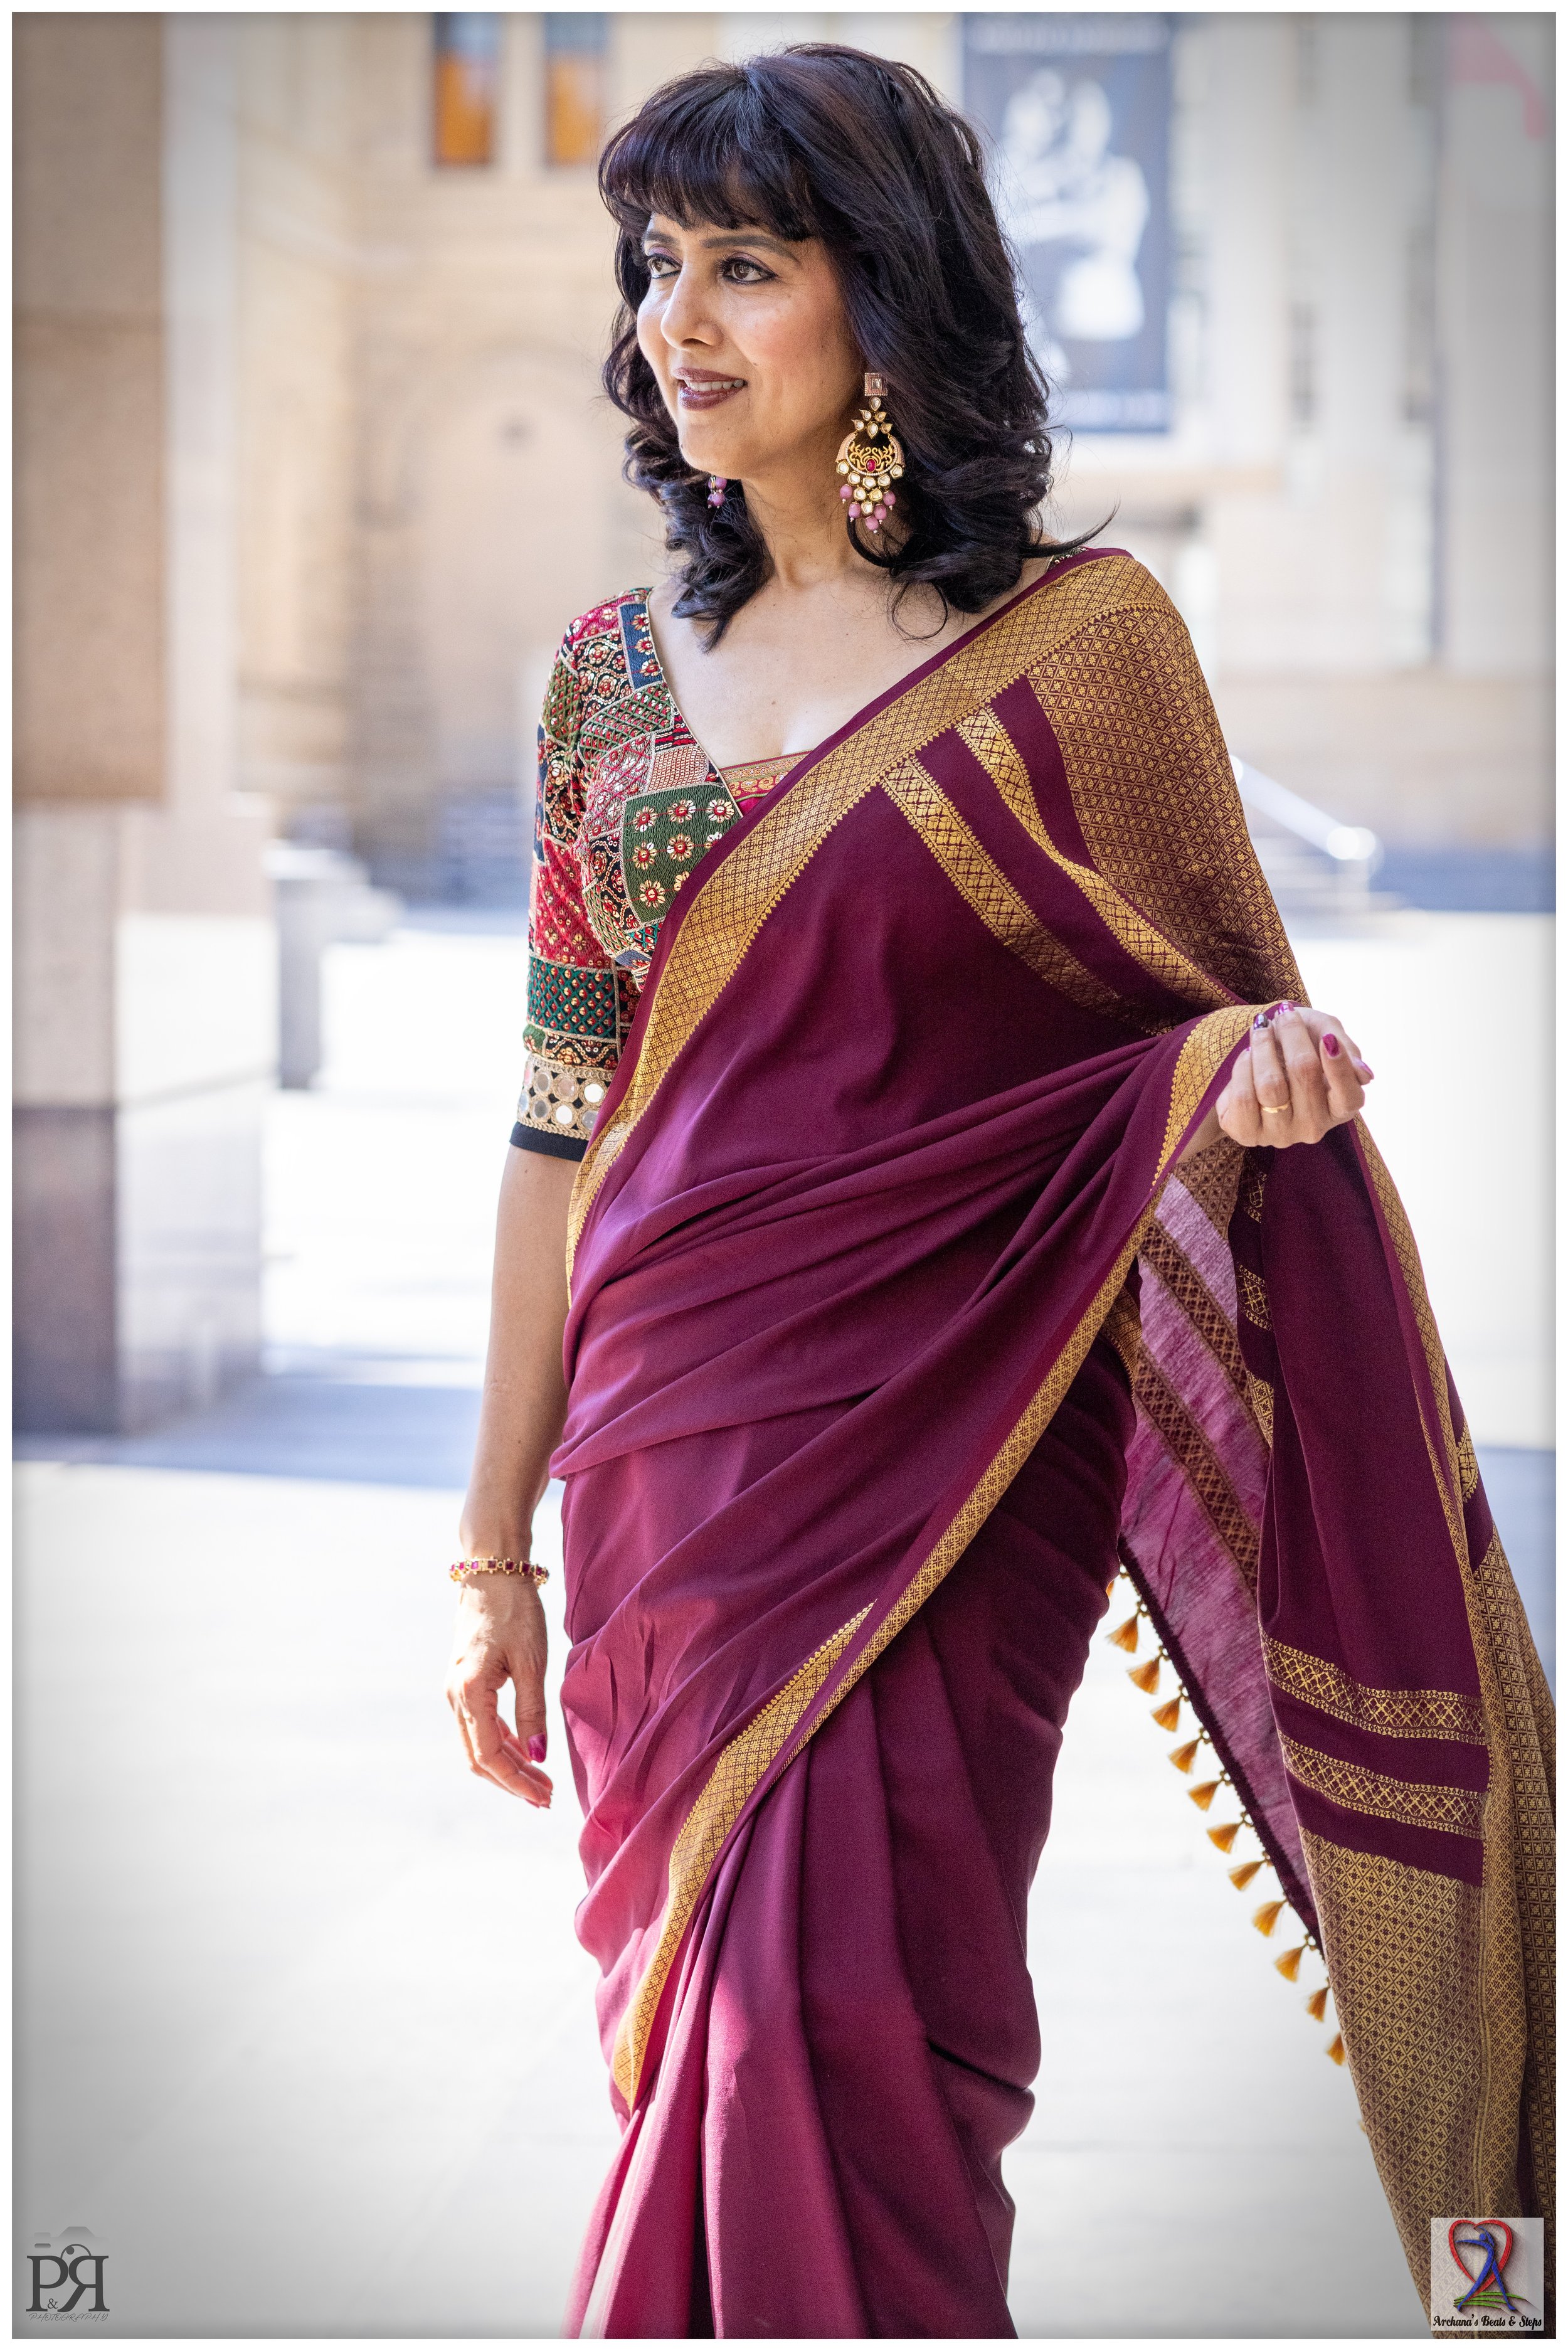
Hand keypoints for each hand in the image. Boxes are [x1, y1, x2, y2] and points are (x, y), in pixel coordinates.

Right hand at [443, 1574, 552, 1806]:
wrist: (492, 1569)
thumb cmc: (515, 1611)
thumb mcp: (532, 1662)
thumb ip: (533, 1711)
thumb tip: (538, 1755)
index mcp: (469, 1693)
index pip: (490, 1755)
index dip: (516, 1782)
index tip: (544, 1797)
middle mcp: (455, 1696)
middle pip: (480, 1757)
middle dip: (512, 1781)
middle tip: (546, 1796)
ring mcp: (457, 1689)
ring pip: (479, 1743)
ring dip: (508, 1765)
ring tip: (541, 1780)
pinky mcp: (465, 1680)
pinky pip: (480, 1724)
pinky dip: (503, 1742)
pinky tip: (526, 1751)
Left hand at [1216, 1000, 1372, 1148]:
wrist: (1259, 1056)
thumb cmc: (1301, 1043)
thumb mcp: (1326, 1032)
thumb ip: (1347, 1049)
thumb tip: (1365, 1075)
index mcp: (1341, 1108)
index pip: (1349, 1096)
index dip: (1339, 1067)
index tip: (1328, 1039)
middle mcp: (1314, 1127)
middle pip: (1305, 1075)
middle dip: (1291, 1036)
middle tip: (1284, 1013)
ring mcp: (1281, 1135)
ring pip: (1270, 1085)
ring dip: (1263, 1046)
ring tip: (1261, 1029)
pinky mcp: (1248, 1134)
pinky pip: (1242, 1097)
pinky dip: (1242, 1067)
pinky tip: (1248, 1057)